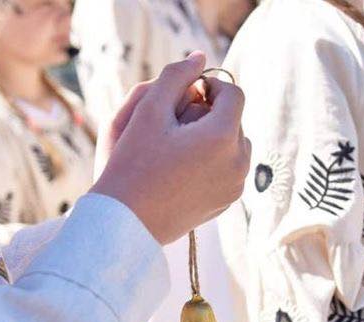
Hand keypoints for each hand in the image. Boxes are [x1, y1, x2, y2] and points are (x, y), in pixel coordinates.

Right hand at [91, 52, 250, 244]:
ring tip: (179, 144)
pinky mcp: (227, 202)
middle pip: (235, 120)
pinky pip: (229, 169)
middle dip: (210, 113)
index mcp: (223, 136)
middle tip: (175, 121)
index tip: (187, 91)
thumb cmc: (132, 164)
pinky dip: (213, 160)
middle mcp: (237, 162)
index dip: (210, 85)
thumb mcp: (149, 111)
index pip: (233, 93)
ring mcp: (234, 185)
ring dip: (213, 136)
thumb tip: (200, 57)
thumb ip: (176, 76)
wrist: (126, 222)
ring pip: (234, 145)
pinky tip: (182, 166)